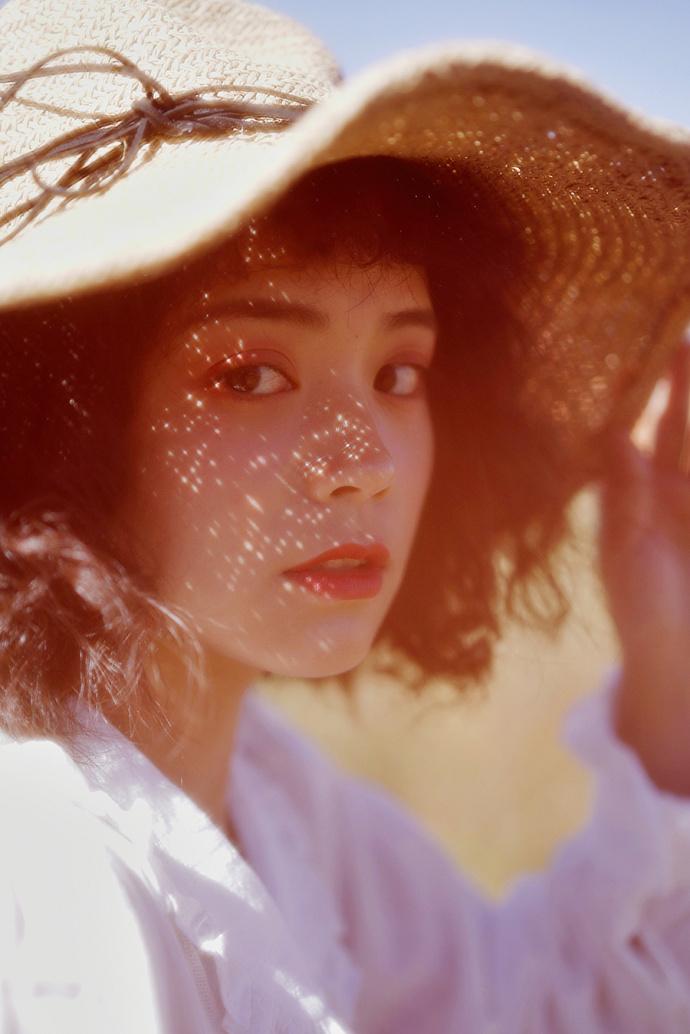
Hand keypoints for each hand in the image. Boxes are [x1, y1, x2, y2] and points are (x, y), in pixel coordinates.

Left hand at [599, 341, 689, 792]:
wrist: (678, 657)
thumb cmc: (642, 606)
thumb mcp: (628, 547)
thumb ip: (625, 492)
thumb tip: (613, 433)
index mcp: (638, 491)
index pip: (640, 428)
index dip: (643, 392)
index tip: (645, 352)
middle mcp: (671, 487)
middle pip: (680, 422)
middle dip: (683, 382)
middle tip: (684, 336)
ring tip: (689, 353)